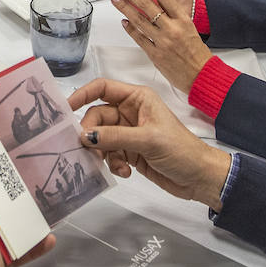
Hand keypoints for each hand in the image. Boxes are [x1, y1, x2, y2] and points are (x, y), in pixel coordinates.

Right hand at [69, 79, 231, 210]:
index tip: (66, 108)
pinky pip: (109, 153)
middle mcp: (130, 112)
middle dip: (92, 133)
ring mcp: (129, 132)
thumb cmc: (182, 150)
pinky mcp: (129, 151)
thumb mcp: (148, 140)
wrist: (199, 178)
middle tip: (89, 148)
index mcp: (137, 98)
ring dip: (103, 152)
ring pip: (101, 137)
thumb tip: (85, 135)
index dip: (83, 94)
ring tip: (112, 164)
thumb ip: (115, 137)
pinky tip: (124, 172)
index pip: (103, 88)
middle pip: (97, 116)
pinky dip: (112, 163)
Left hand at [108, 0, 211, 94]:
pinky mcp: (155, 55)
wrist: (202, 75)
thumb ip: (172, 15)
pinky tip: (123, 21)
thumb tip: (153, 2)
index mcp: (183, 19)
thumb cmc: (196, 52)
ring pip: (138, 20)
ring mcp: (163, 42)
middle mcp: (172, 29)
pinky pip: (138, 38)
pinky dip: (129, 28)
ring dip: (124, 7)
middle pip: (146, 5)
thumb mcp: (188, 27)